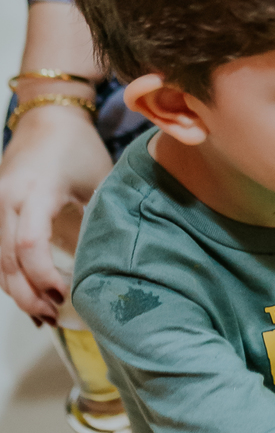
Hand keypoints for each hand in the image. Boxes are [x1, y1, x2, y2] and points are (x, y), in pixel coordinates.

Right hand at [0, 104, 110, 321]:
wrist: (47, 116)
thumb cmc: (78, 146)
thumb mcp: (99, 181)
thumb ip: (99, 220)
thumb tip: (106, 265)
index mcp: (36, 191)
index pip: (30, 245)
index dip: (43, 277)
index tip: (65, 296)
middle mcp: (6, 198)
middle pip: (6, 260)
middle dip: (28, 294)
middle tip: (53, 316)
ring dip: (15, 290)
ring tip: (42, 313)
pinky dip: (6, 274)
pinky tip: (25, 292)